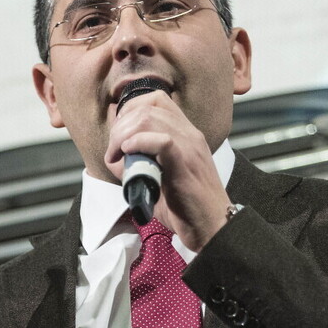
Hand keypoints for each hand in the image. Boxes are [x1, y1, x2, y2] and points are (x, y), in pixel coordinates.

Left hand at [104, 92, 230, 250]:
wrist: (212, 227)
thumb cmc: (187, 208)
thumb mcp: (161, 178)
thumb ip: (140, 163)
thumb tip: (115, 156)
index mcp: (187, 134)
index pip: (156, 100)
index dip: (130, 111)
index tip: (119, 136)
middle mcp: (190, 135)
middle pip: (148, 107)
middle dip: (121, 125)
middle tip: (114, 151)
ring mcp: (190, 147)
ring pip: (150, 118)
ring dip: (124, 135)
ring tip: (118, 156)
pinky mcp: (185, 164)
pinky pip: (161, 140)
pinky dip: (138, 143)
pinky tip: (129, 154)